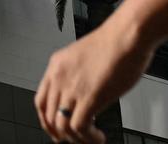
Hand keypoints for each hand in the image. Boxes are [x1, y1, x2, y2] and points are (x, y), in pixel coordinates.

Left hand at [35, 17, 154, 143]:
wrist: (127, 35)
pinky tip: (98, 137)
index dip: (47, 121)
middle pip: (48, 117)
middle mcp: (60, 77)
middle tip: (75, 140)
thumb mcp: (83, 57)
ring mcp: (73, 87)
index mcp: (56, 66)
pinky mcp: (90, 97)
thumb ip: (76, 75)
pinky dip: (88, 138)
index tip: (56, 130)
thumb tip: (80, 93)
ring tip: (91, 139)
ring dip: (77, 139)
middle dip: (61, 134)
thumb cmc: (115, 42)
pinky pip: (79, 127)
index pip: (40, 102)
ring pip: (62, 126)